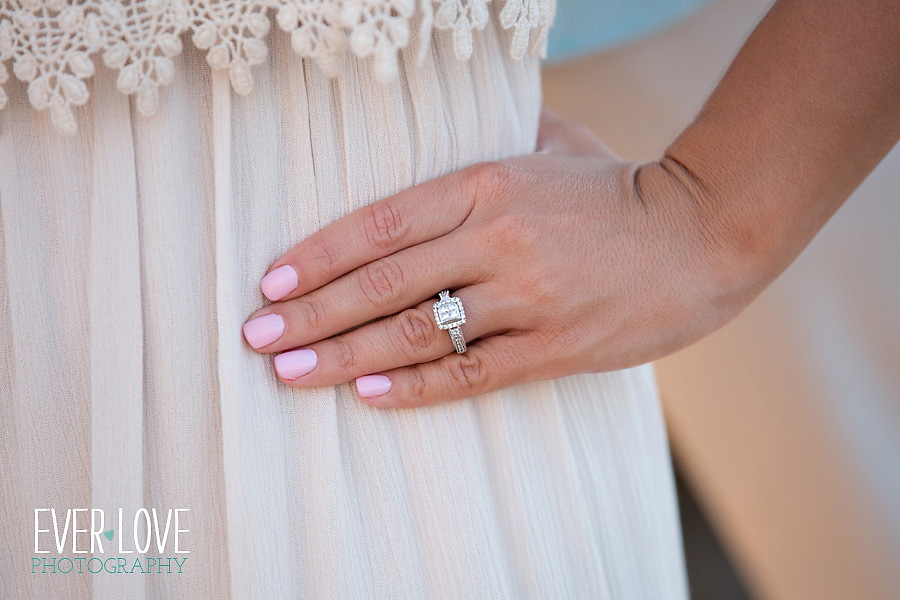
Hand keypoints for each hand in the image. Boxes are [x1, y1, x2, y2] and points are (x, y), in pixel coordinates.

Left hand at [240, 106, 755, 407]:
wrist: (704, 233)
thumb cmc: (619, 187)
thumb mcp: (554, 146)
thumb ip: (495, 146)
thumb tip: (442, 138)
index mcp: (488, 183)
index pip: (381, 224)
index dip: (319, 255)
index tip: (272, 281)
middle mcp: (499, 239)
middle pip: (383, 284)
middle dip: (310, 313)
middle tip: (256, 336)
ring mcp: (527, 298)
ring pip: (416, 333)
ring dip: (344, 357)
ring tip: (291, 373)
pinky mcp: (555, 347)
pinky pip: (470, 373)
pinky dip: (415, 387)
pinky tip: (367, 395)